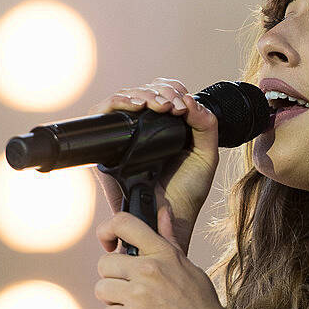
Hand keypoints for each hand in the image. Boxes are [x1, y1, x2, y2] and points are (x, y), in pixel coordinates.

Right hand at [88, 77, 219, 253]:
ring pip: (124, 98)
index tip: (182, 104)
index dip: (170, 89)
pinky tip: (139, 106)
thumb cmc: (187, 192)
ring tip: (160, 105)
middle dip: (159, 91)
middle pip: (142, 91)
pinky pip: (103, 112)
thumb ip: (205, 125)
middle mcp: (140, 130)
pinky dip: (120, 102)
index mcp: (164, 128)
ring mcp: (123, 137)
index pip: (160, 92)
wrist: (170, 218)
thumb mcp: (206, 155)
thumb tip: (190, 99)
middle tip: (172, 105)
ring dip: (143, 94)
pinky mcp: (106, 147)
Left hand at [95, 206, 226, 308]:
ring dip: (113, 302)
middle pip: (105, 264)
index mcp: (164, 253)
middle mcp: (149, 269)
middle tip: (129, 292)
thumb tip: (162, 212)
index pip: (124, 224)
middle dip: (113, 279)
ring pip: (102, 290)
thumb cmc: (203, 308)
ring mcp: (138, 294)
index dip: (107, 230)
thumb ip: (170, 241)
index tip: (108, 245)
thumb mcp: (190, 268)